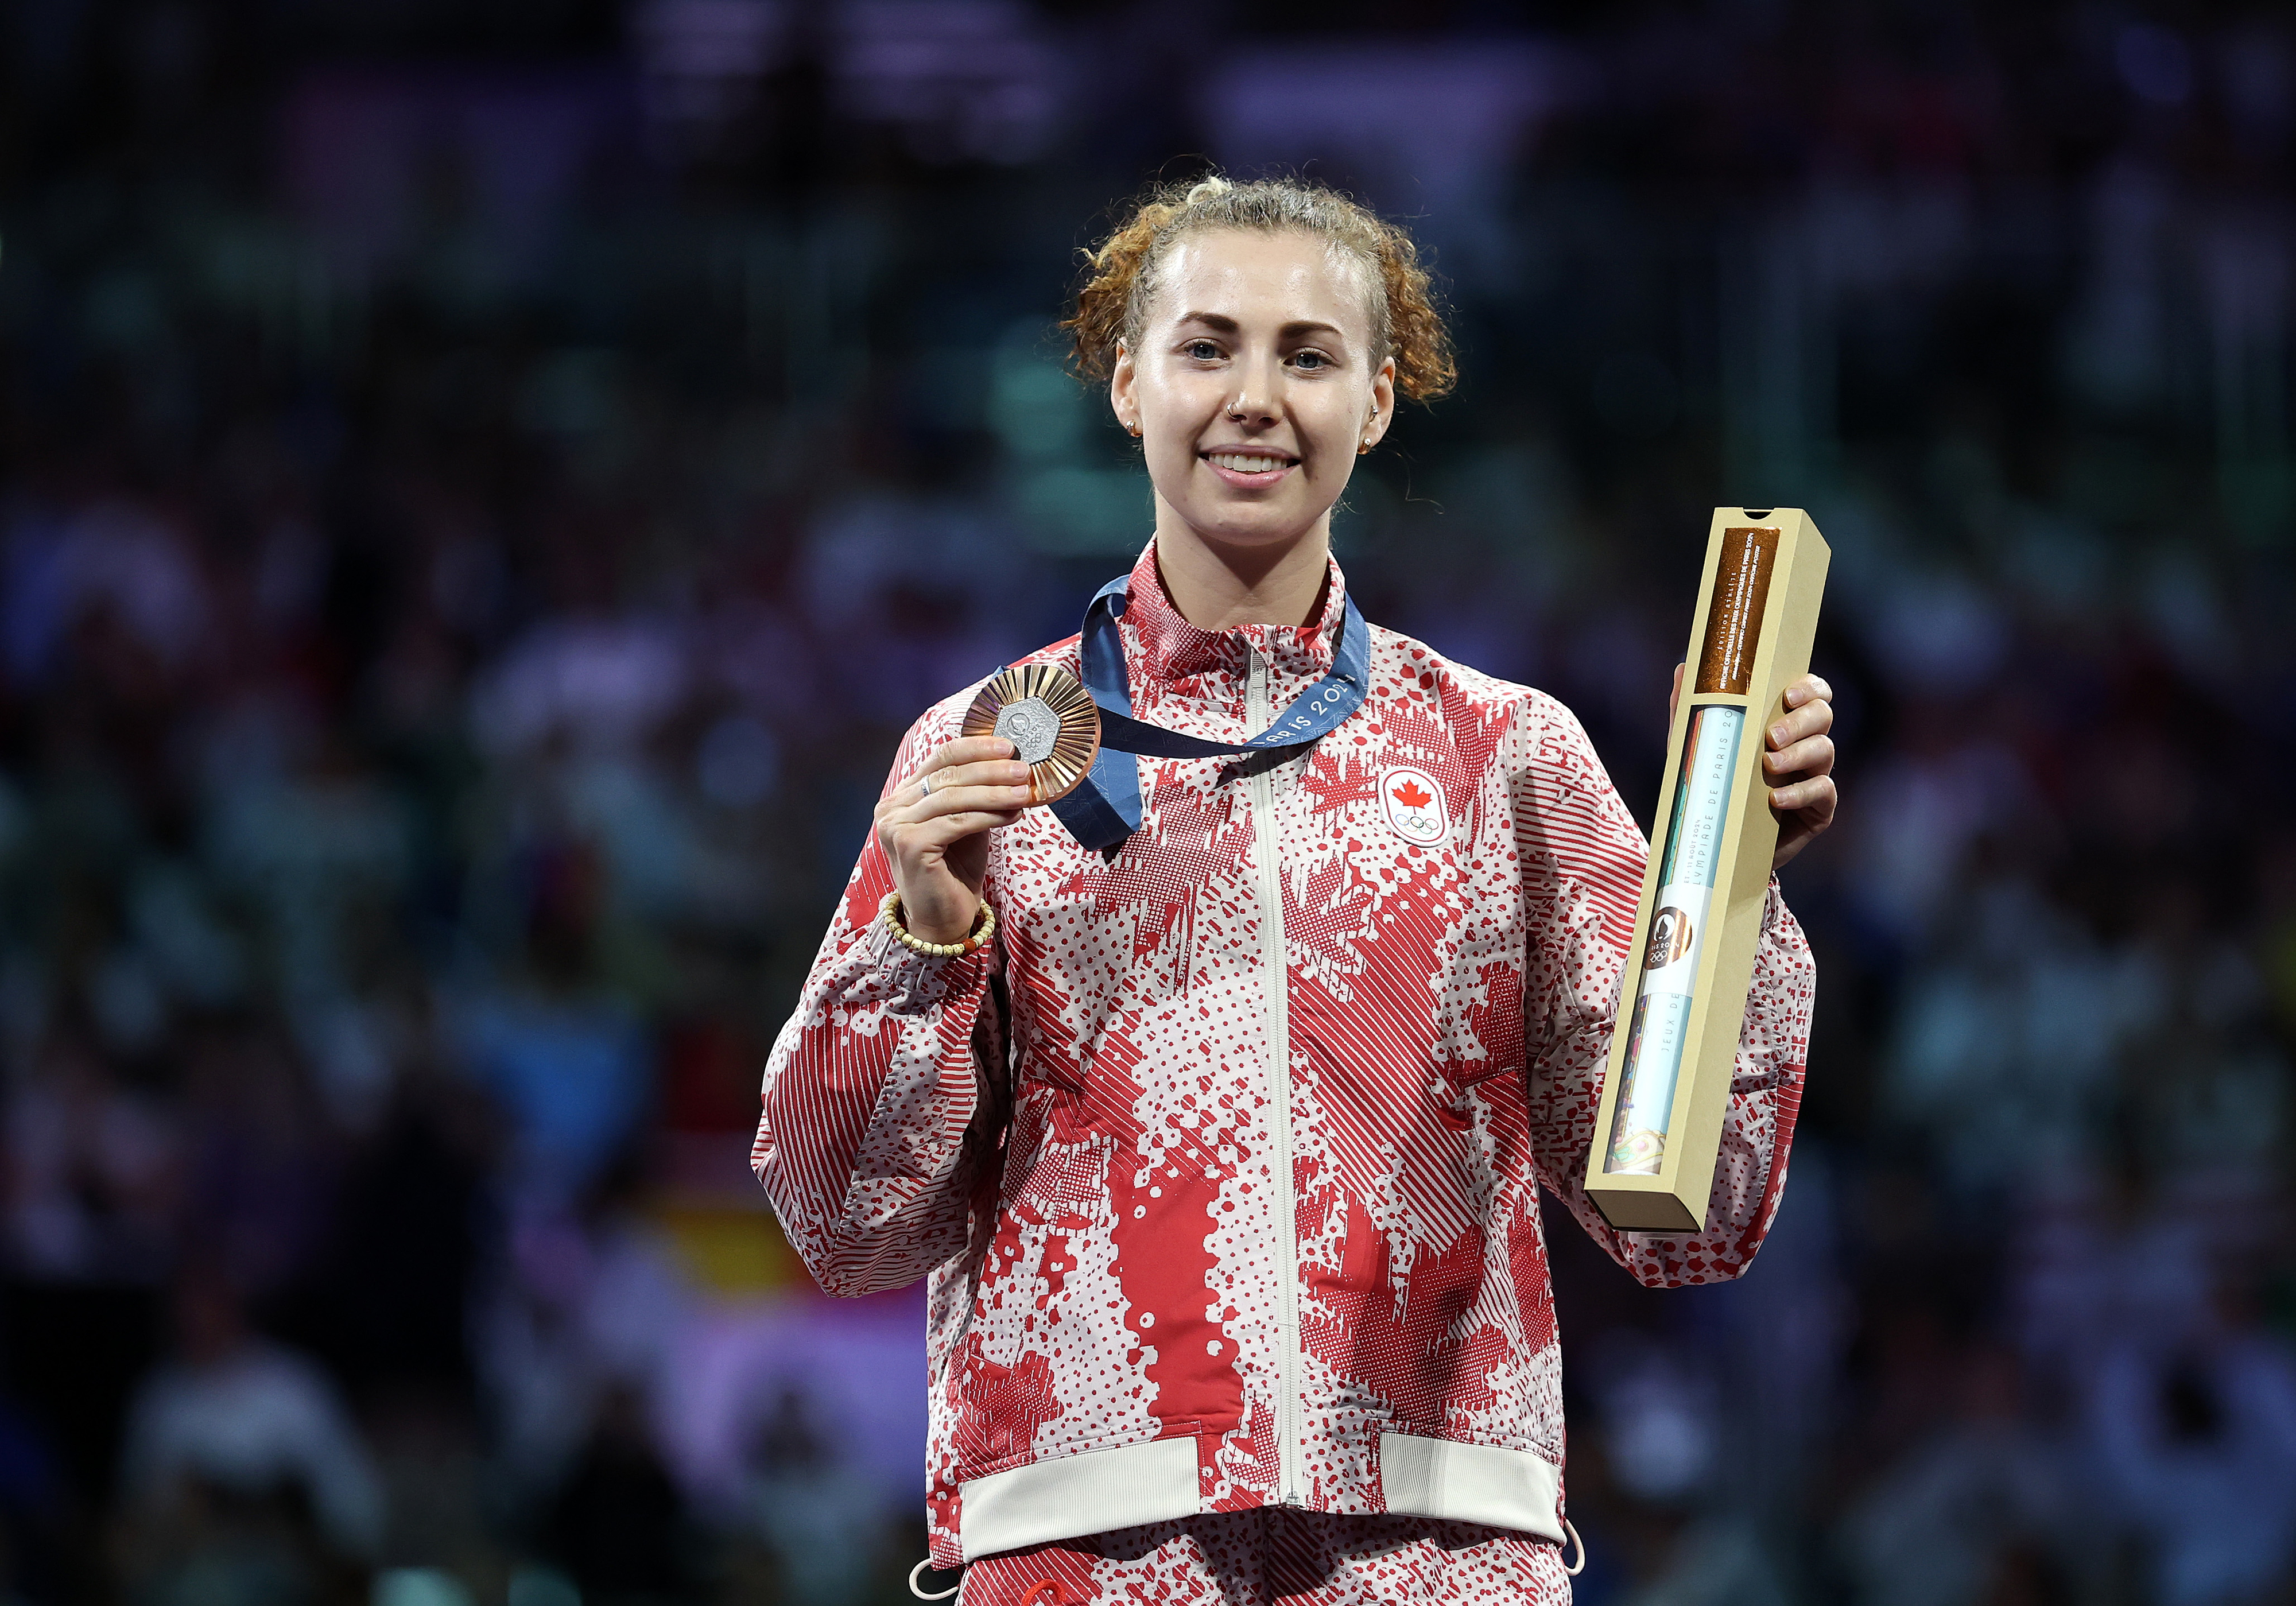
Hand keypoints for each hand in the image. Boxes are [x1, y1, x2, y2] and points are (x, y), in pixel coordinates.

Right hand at [873, 737, 1031, 942]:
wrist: (942, 918)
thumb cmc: (955, 870)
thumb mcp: (967, 824)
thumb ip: (978, 796)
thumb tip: (1011, 766)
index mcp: (902, 796)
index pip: (939, 758)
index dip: (975, 748)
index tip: (1008, 746)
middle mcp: (892, 808)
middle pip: (947, 774)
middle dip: (990, 769)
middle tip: (1023, 769)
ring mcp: (896, 826)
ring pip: (953, 797)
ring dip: (994, 792)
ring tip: (1024, 791)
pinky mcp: (910, 845)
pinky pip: (957, 822)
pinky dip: (988, 816)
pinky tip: (1012, 815)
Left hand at [1668, 664, 1837, 871]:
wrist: (1718, 843)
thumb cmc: (1710, 787)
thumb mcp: (1694, 747)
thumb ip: (1688, 708)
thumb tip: (1684, 668)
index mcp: (1783, 722)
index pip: (1813, 692)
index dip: (1809, 687)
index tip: (1788, 694)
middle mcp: (1805, 744)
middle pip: (1822, 716)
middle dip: (1799, 721)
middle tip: (1771, 736)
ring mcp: (1815, 775)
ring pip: (1825, 750)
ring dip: (1797, 755)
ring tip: (1768, 765)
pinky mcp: (1819, 809)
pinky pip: (1823, 791)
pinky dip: (1800, 792)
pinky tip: (1775, 798)